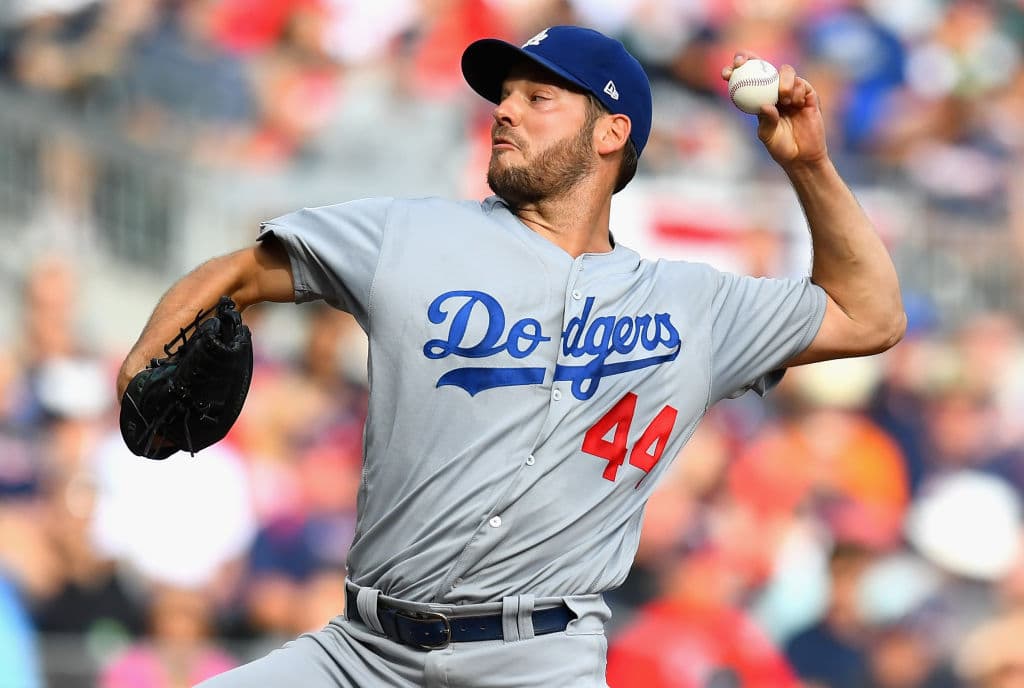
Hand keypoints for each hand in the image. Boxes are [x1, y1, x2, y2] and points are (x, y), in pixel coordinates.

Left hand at [722, 52, 828, 169]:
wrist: (803, 156)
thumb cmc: (781, 147)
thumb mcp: (768, 136)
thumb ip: (766, 121)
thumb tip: (764, 105)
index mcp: (760, 98)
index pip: (747, 78)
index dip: (736, 70)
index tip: (726, 73)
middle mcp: (775, 90)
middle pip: (763, 65)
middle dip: (749, 58)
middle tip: (742, 63)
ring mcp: (792, 91)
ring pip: (786, 71)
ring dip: (783, 81)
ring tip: (783, 99)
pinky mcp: (808, 94)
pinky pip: (802, 84)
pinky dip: (797, 91)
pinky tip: (796, 103)